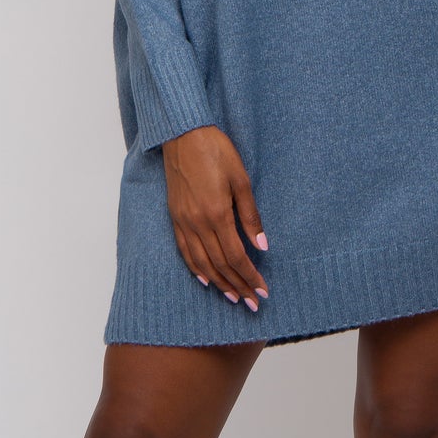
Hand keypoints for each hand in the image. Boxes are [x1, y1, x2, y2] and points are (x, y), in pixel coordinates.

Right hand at [160, 126, 269, 313]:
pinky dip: (195, 269)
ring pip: (201, 263)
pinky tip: (205, 279)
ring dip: (218, 283)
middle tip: (252, 303)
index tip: (262, 291)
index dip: (250, 276)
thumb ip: (251, 216)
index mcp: (217, 214)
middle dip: (238, 286)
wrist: (183, 135)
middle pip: (220, 265)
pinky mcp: (175, 217)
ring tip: (232, 297)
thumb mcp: (242, 180)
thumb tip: (262, 246)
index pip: (236, 256)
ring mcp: (183, 222)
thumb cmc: (216, 152)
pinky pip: (185, 251)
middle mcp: (197, 223)